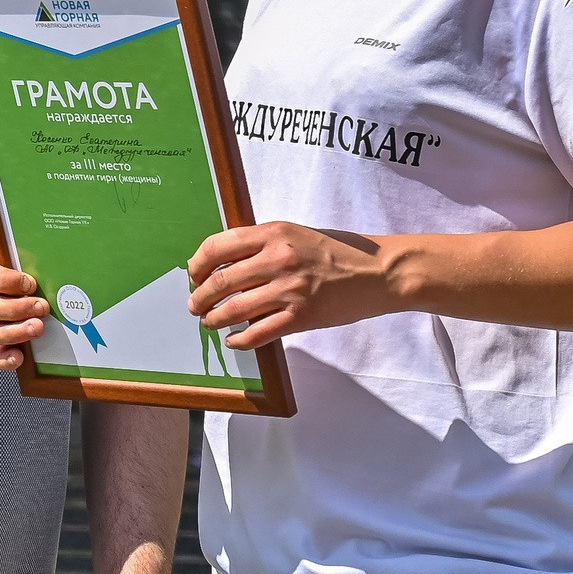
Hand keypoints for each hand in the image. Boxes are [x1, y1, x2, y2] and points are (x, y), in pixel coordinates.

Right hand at [0, 254, 46, 371]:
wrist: (63, 294)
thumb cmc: (50, 270)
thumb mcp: (45, 260)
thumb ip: (42, 259)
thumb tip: (56, 255)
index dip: (1, 280)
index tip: (30, 284)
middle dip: (13, 309)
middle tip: (41, 307)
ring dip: (13, 332)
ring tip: (39, 327)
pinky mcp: (4, 345)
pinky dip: (6, 359)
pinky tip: (21, 356)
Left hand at [186, 222, 391, 350]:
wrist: (378, 272)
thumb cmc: (338, 252)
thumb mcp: (297, 234)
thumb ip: (264, 244)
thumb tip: (225, 264)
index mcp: (275, 233)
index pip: (218, 246)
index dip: (198, 264)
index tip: (194, 275)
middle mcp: (278, 258)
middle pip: (220, 281)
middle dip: (200, 297)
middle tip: (195, 305)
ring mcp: (289, 289)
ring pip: (234, 309)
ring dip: (215, 319)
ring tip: (210, 323)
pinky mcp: (301, 317)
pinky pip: (257, 333)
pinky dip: (239, 340)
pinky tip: (234, 341)